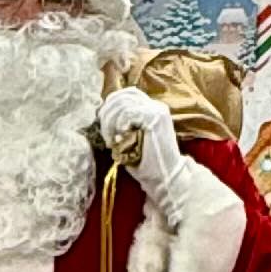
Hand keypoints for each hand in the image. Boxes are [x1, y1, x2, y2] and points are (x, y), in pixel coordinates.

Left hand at [99, 86, 185, 221]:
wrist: (166, 177)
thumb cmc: (147, 164)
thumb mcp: (131, 139)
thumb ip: (122, 124)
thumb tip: (103, 113)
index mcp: (152, 109)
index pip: (127, 93)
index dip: (111, 105)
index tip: (104, 125)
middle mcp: (156, 106)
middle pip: (121, 95)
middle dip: (107, 114)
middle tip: (106, 136)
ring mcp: (157, 111)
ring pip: (122, 103)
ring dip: (111, 122)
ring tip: (112, 140)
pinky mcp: (155, 118)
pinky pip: (128, 113)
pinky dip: (120, 125)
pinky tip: (122, 137)